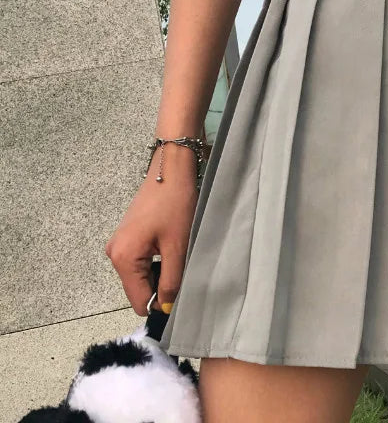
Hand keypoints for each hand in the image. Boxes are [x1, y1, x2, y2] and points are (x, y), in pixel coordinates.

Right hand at [105, 144, 198, 315]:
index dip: (161, 304)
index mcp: (123, 258)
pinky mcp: (128, 236)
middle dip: (161, 287)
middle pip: (138, 288)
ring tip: (179, 257)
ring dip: (160, 273)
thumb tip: (168, 307)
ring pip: (141, 275)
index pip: (139, 301)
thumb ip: (172, 280)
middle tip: (184, 271)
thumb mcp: (177, 246)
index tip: (182, 296)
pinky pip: (141, 261)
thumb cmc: (175, 204)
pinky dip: (157, 261)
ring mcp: (119, 244)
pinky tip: (172, 248)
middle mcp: (114, 254)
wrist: (171, 169)